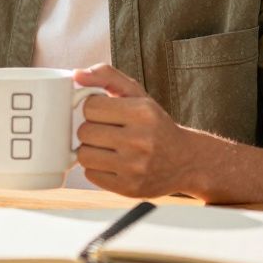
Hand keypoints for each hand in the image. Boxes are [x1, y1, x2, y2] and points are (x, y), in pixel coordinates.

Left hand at [73, 64, 195, 198]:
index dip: (94, 108)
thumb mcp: (137, 94)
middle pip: (84, 131)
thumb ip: (107, 76)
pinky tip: (113, 163)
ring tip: (108, 147)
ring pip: (83, 154)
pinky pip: (90, 175)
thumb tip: (76, 74)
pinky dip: (97, 168)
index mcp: (143, 112)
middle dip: (91, 129)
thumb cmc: (155, 124)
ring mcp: (135, 167)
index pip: (90, 106)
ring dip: (91, 150)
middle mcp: (141, 140)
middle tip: (107, 131)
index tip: (105, 113)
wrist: (186, 161)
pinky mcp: (129, 188)